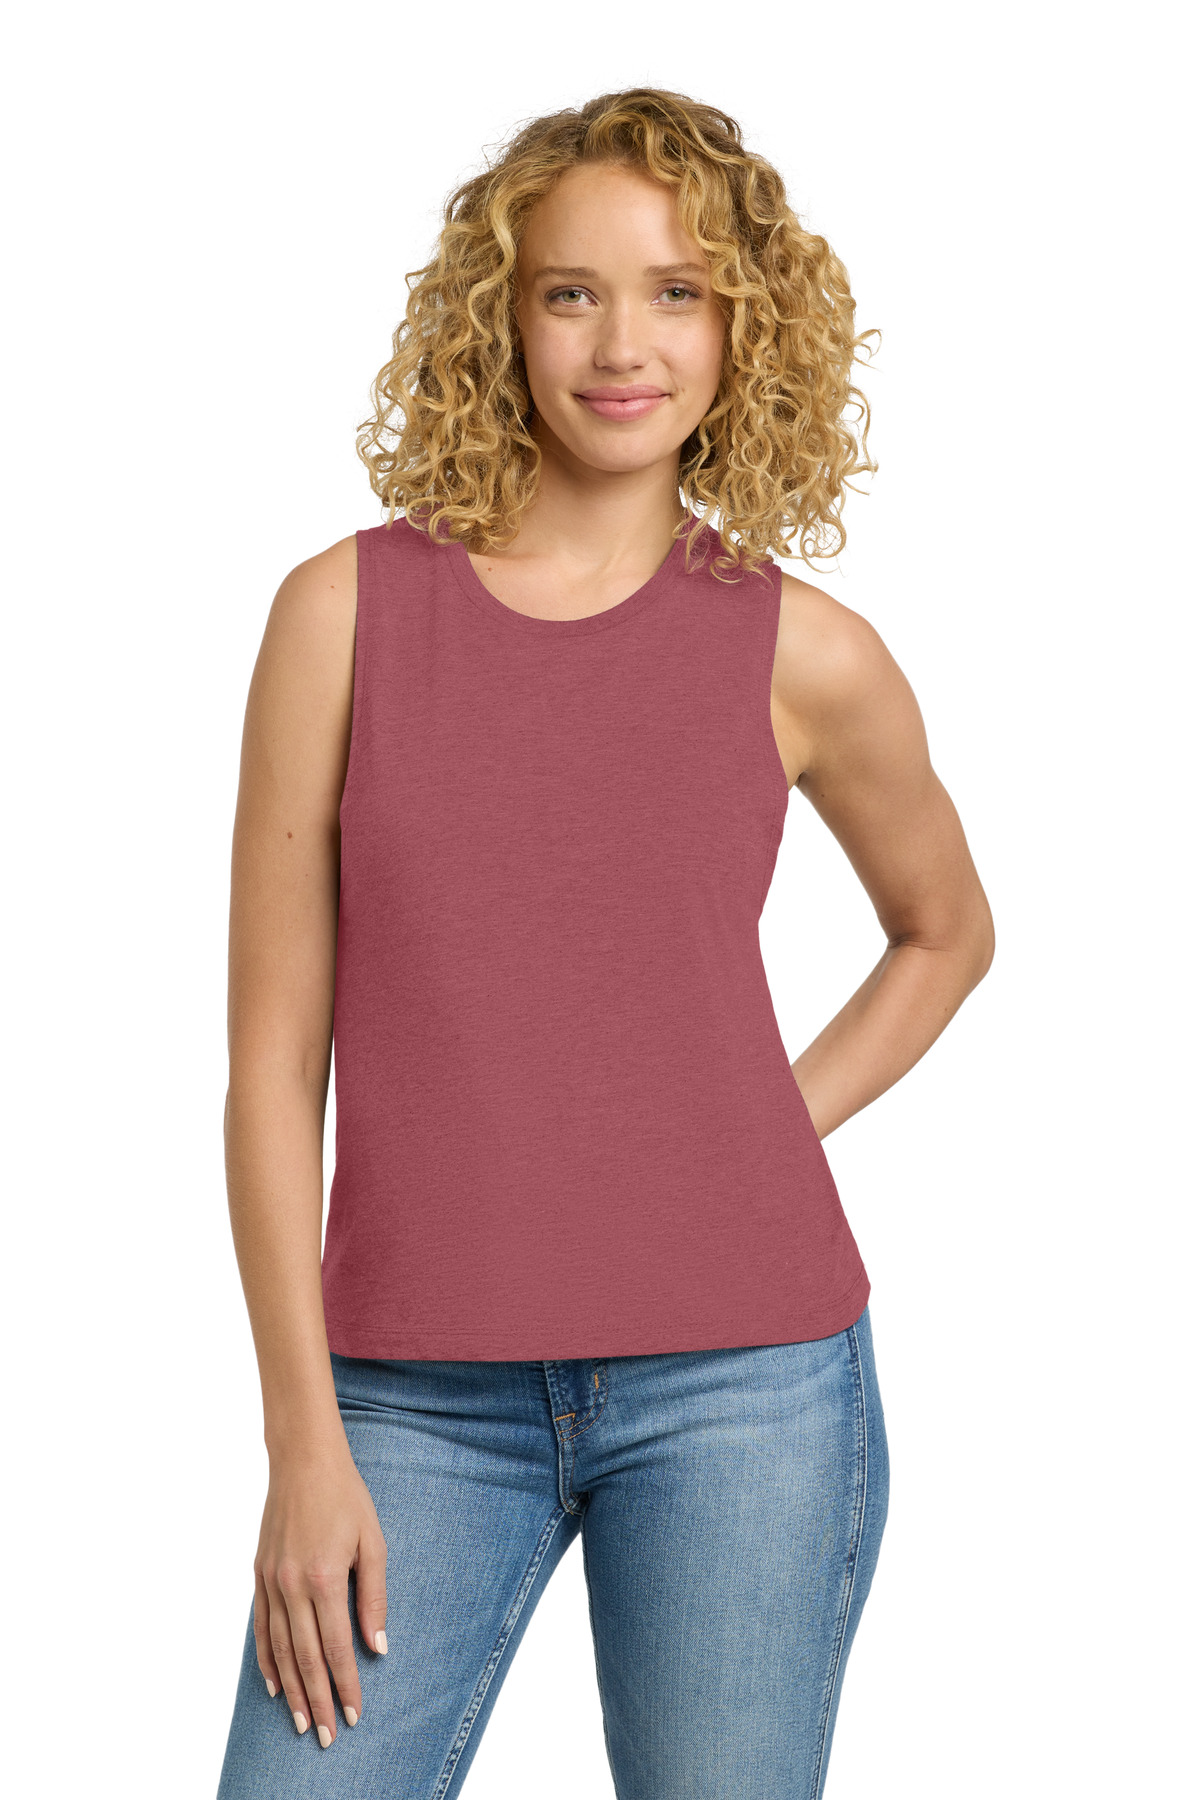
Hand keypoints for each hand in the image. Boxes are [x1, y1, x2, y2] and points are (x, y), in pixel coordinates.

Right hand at [253, 1445, 387, 1746]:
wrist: (303, 1462)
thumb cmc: (345, 1498)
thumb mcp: (373, 1543)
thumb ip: (374, 1597)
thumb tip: (377, 1646)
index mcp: (325, 1579)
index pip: (336, 1647)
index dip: (346, 1685)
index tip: (354, 1714)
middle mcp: (293, 1586)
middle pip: (305, 1658)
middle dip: (319, 1700)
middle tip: (328, 1736)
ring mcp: (271, 1582)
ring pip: (280, 1650)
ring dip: (292, 1690)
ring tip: (302, 1722)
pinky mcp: (259, 1575)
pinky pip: (261, 1628)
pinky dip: (267, 1660)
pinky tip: (275, 1685)